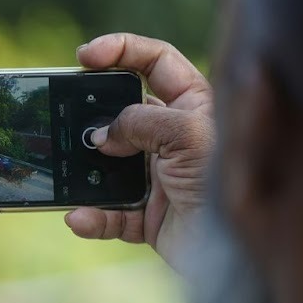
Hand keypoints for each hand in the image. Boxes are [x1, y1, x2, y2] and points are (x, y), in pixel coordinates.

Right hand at [65, 33, 214, 268]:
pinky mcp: (149, 216)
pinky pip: (110, 214)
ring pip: (108, 165)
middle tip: (63, 113)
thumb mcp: (185, 134)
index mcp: (194, 105)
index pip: (157, 62)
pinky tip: (80, 218)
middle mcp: (174, 137)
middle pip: (122, 112)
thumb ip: (138, 122)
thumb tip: (100, 135)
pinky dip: (92, 217)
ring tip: (63, 169)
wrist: (239, 251)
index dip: (121, 50)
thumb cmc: (224, 181)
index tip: (85, 56)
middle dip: (92, 113)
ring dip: (84, 170)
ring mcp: (159, 177)